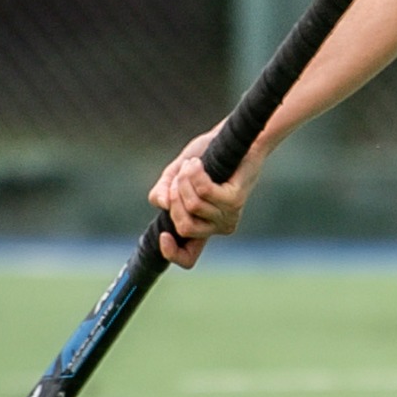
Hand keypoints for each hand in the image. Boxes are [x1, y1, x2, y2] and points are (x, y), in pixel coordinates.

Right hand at [148, 125, 266, 268]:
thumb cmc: (205, 158)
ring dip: (184, 180)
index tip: (163, 235)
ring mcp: (228, 215)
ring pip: (192, 205)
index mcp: (204, 227)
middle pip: (183, 226)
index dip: (172, 253)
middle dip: (174, 198)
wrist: (232, 138)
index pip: (188, 258)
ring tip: (192, 164)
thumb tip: (163, 204)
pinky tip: (197, 163)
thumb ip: (162, 192)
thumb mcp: (174, 177)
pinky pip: (204, 191)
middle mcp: (218, 226)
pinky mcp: (235, 199)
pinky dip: (194, 173)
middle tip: (180, 176)